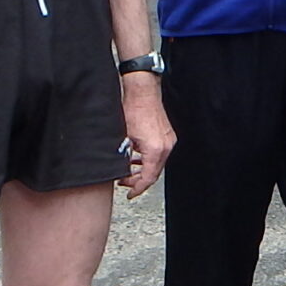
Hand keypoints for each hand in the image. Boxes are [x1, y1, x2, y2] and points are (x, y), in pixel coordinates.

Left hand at [119, 78, 174, 196]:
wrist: (142, 91)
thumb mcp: (122, 137)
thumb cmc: (133, 109)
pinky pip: (159, 154)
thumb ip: (122, 157)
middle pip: (154, 173)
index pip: (148, 178)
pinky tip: (137, 158)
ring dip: (143, 170)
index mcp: (155, 149)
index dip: (137, 188)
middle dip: (139, 180)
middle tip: (125, 183)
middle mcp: (165, 146)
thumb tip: (117, 170)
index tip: (130, 194)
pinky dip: (148, 160)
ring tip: (129, 172)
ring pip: (157, 164)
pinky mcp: (167, 135)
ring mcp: (168, 140)